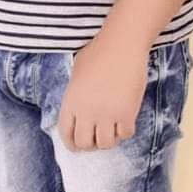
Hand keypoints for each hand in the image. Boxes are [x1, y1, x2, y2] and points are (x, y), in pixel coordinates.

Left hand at [57, 33, 148, 150]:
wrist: (121, 45)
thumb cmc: (98, 52)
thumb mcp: (77, 72)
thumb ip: (76, 93)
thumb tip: (80, 107)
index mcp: (70, 102)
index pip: (66, 134)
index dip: (72, 144)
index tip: (77, 146)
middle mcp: (86, 111)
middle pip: (85, 143)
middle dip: (90, 144)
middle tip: (97, 138)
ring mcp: (106, 114)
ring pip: (105, 144)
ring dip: (108, 140)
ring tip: (111, 130)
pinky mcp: (126, 113)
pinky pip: (125, 134)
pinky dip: (125, 131)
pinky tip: (125, 122)